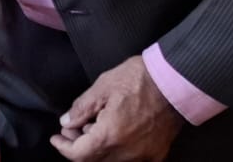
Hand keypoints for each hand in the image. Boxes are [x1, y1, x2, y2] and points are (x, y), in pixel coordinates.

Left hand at [50, 56, 182, 161]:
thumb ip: (82, 108)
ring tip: (94, 126)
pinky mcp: (157, 153)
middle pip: (94, 160)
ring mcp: (144, 155)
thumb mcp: (103, 87)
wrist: (176, 81)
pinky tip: (114, 132)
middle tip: (72, 129)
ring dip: (97, 149)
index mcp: (111, 135)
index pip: (79, 155)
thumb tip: (67, 123)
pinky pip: (130, 159)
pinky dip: (116, 150)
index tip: (56, 138)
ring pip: (111, 161)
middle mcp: (127, 152)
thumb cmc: (141, 79)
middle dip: (78, 147)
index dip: (63, 148)